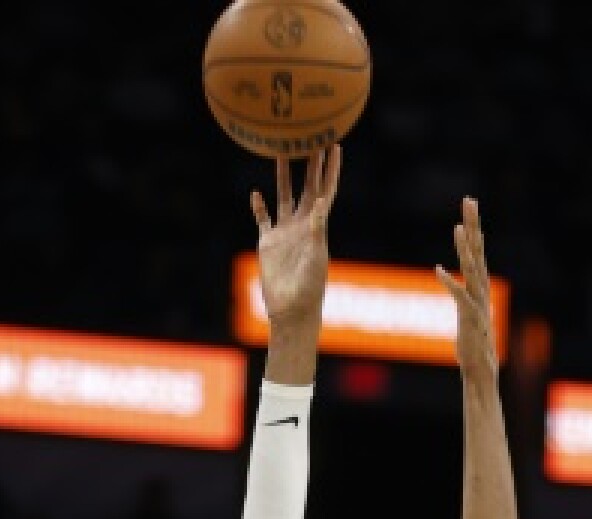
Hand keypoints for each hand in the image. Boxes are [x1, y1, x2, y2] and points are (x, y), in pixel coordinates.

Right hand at [250, 149, 341, 331]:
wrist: (291, 310)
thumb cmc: (308, 287)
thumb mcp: (316, 255)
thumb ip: (318, 228)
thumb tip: (321, 201)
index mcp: (317, 226)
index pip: (326, 190)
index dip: (331, 169)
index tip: (335, 144)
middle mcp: (302, 225)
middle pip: (306, 186)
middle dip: (309, 162)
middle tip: (308, 135)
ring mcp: (285, 233)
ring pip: (284, 196)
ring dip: (283, 176)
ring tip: (280, 151)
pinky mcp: (268, 244)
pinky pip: (263, 220)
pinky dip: (259, 207)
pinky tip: (256, 193)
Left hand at [437, 196, 497, 385]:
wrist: (481, 371)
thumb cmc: (472, 346)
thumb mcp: (466, 315)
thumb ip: (463, 297)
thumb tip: (458, 284)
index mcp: (478, 287)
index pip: (476, 251)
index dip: (472, 228)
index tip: (469, 206)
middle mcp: (481, 291)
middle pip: (478, 251)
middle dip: (473, 225)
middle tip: (469, 201)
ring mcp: (477, 304)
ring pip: (472, 270)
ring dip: (465, 249)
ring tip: (458, 228)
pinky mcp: (471, 319)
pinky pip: (460, 297)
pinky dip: (449, 283)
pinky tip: (438, 270)